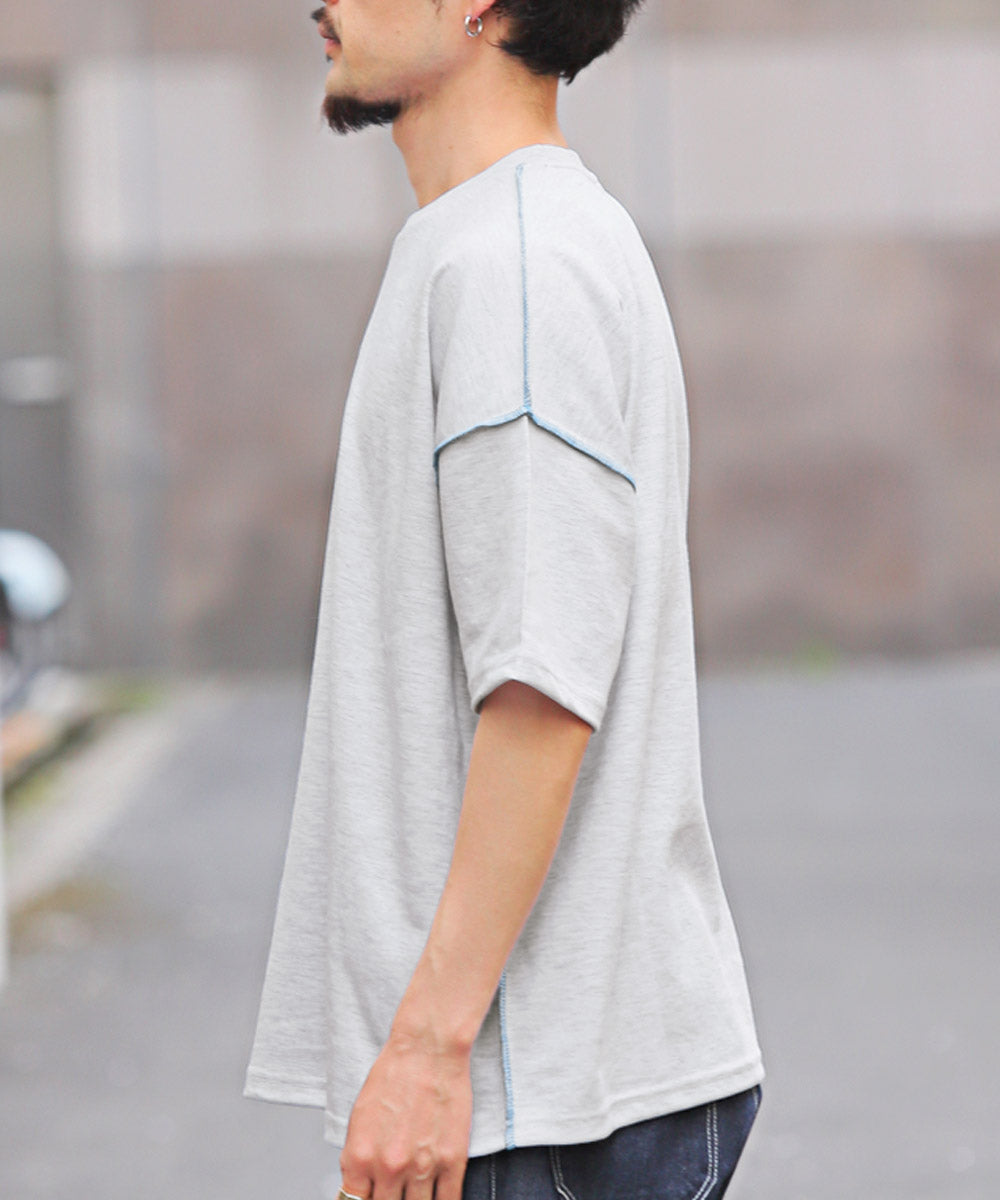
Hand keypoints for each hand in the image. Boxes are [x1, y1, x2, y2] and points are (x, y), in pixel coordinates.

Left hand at [339, 1024, 473, 1199]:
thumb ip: (358, 1160)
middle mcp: (389, 1168)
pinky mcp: (453, 1160)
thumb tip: (362, 1188)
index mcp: (359, 1158)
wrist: (427, 1048)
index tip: (373, 1196)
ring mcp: (423, 1167)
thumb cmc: (394, 1075)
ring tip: (416, 1189)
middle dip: (390, 1199)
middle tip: (396, 1189)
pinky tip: (438, 1194)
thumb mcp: (359, 1119)